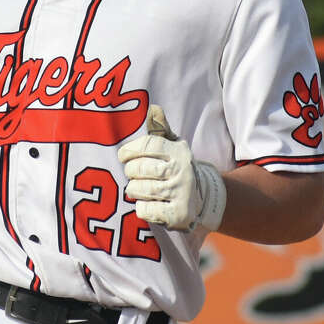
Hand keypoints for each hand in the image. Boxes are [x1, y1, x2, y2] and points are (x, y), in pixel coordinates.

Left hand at [118, 105, 226, 231]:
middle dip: (130, 172)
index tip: (123, 155)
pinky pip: (144, 210)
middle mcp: (182, 171)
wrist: (200, 198)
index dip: (129, 150)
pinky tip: (149, 203)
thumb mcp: (173, 145)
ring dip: (134, 190)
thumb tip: (153, 108)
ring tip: (140, 188)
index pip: (147, 145)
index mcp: (178, 151)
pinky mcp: (177, 215)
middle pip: (139, 169)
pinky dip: (141, 207)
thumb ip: (160, 128)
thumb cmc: (176, 167)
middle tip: (133, 174)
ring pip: (139, 189)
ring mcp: (181, 194)